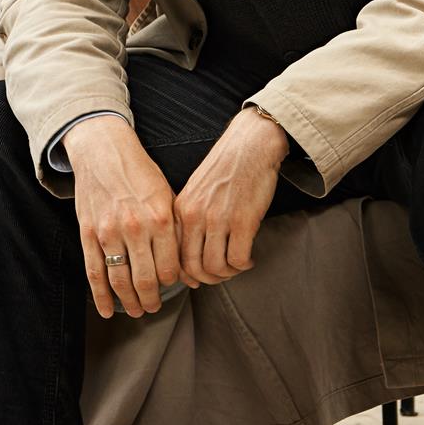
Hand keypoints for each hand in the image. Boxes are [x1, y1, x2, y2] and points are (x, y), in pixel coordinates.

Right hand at [64, 116, 182, 318]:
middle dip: (151, 301)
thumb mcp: (167, 194)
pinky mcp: (88, 232)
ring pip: (120, 281)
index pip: (170, 268)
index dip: (172, 283)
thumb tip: (185, 264)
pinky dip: (100, 296)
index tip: (170, 286)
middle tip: (153, 307)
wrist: (103, 150)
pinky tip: (106, 310)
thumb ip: (175, 229)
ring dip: (129, 302)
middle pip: (146, 281)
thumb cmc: (139, 172)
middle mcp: (136, 228)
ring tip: (136, 311)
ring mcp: (109, 232)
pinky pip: (95, 271)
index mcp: (160, 219)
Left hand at [173, 109, 287, 286]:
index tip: (199, 277)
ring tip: (237, 265)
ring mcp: (218, 219)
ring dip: (228, 273)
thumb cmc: (226, 168)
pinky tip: (248, 258)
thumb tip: (190, 252)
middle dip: (208, 280)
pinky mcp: (243, 221)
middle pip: (193, 267)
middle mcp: (195, 216)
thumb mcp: (195, 191)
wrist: (250, 144)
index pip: (174, 255)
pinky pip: (238, 259)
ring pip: (216, 267)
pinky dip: (243, 265)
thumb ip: (189, 218)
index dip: (187, 274)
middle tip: (222, 275)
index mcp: (181, 209)